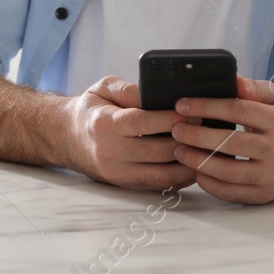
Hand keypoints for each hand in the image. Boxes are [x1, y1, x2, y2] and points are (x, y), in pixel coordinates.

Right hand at [63, 76, 195, 191]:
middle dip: (187, 140)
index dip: (172, 119)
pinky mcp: (126, 185)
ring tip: (205, 148)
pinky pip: (161, 184)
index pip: (143, 123)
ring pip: (165, 174)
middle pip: (160, 151)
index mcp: (104, 124)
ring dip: (190, 163)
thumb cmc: (90, 111)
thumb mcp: (103, 89)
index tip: (194, 113)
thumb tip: (158, 94)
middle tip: (207, 130)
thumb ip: (129, 89)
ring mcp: (119, 173)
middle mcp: (110, 152)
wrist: (66, 138)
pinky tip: (191, 161)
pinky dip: (181, 176)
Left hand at [170, 76, 273, 203]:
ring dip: (199, 161)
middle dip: (198, 136)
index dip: (206, 107)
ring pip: (229, 171)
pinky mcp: (264, 195)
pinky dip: (209, 183)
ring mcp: (273, 176)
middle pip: (231, 143)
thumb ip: (253, 88)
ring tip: (180, 150)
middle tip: (176, 130)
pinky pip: (232, 192)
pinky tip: (196, 171)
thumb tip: (233, 81)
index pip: (238, 110)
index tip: (182, 105)